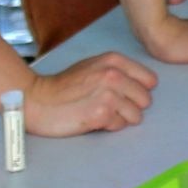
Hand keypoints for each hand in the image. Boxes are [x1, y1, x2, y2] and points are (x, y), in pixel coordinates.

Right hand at [23, 52, 157, 135]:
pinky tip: (95, 120)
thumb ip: (118, 71)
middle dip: (132, 106)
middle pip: (145, 99)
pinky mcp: (101, 115)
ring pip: (136, 115)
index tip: (126, 95)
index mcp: (114, 61)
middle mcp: (114, 75)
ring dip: (122, 118)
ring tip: (103, 114)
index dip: (140, 90)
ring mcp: (108, 95)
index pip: (150, 80)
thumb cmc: (64, 86)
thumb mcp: (93, 66)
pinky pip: (120, 126)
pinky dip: (110, 126)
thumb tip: (144, 85)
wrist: (37, 100)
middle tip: (112, 107)